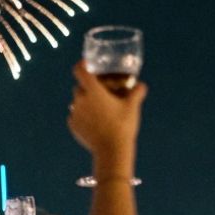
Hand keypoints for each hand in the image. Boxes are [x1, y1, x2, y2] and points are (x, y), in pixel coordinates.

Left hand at [68, 61, 146, 177]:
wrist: (111, 150)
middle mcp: (80, 100)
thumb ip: (137, 92)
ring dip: (86, 103)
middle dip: (89, 88)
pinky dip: (83, 116)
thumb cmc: (123, 125)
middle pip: (80, 87)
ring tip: (100, 110)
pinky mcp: (73, 126)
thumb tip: (141, 85)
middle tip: (101, 92)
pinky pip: (76, 116)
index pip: (79, 70)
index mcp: (93, 91)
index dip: (82, 64)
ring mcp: (74, 113)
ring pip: (77, 102)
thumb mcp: (133, 107)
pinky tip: (95, 122)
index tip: (86, 64)